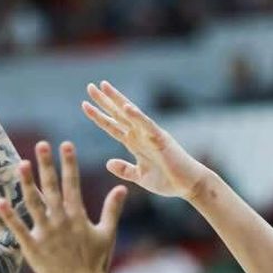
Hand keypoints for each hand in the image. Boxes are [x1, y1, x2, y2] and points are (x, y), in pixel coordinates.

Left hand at [0, 142, 126, 272]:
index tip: (65, 144)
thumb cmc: (97, 263)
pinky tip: (0, 201)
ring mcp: (46, 233)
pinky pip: (19, 229)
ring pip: (34, 203)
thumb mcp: (107, 233)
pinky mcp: (33, 248)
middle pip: (52, 187)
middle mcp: (61, 220)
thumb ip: (112, 209)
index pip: (73, 183)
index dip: (69, 163)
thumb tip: (122, 187)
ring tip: (21, 164)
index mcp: (78, 215)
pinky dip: (9, 216)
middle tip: (41, 144)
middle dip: (47, 165)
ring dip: (27, 183)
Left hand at [82, 81, 214, 203]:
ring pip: (130, 114)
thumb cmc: (167, 180)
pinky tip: (126, 107)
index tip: (84, 104)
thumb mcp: (140, 176)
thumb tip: (108, 163)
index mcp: (134, 143)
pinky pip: (147, 126)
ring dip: (117, 100)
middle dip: (104, 101)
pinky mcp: (161, 139)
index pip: (113, 126)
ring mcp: (150, 135)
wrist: (188, 185)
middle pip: (118, 114)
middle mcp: (140, 135)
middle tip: (90, 86)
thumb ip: (125, 169)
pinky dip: (137, 116)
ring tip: (104, 87)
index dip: (99, 116)